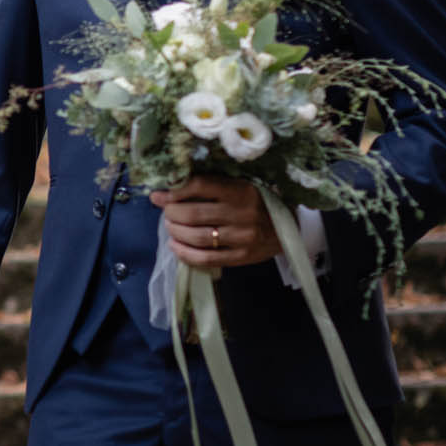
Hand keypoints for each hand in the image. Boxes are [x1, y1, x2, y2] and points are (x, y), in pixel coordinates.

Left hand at [150, 174, 280, 268]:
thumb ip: (212, 186)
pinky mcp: (242, 257)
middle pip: (193, 214)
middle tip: (166, 212)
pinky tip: (175, 247)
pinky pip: (206, 258)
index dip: (174, 191)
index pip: (200, 186)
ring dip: (176, 232)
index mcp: (241, 190)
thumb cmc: (257, 203)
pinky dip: (185, 253)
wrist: (286, 229)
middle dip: (171, 213)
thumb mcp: (241, 186)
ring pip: (197, 237)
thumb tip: (171, 187)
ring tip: (170, 227)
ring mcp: (242, 237)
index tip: (158, 195)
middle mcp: (242, 213)